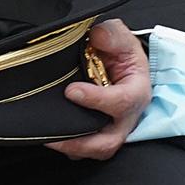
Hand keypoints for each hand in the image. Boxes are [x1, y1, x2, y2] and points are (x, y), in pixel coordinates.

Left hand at [46, 19, 150, 161]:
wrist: (120, 64)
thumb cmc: (122, 53)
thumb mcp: (121, 37)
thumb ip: (111, 34)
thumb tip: (97, 36)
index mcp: (136, 92)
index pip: (121, 102)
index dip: (96, 100)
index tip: (72, 91)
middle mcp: (126, 118)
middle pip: (108, 143)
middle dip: (81, 143)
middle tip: (56, 136)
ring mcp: (111, 129)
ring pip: (94, 150)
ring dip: (71, 148)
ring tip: (47, 139)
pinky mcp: (97, 134)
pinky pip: (83, 149)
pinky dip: (67, 147)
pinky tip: (50, 136)